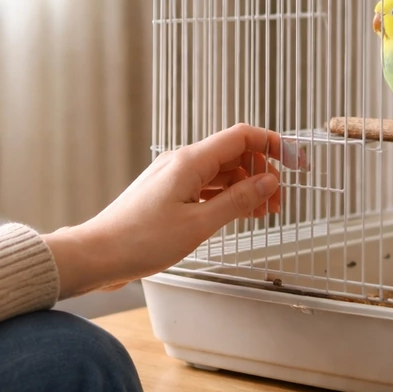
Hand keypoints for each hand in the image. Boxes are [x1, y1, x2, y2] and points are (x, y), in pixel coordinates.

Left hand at [43, 123, 307, 298]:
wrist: (98, 254)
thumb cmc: (139, 240)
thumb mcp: (198, 224)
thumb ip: (237, 201)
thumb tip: (269, 182)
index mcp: (190, 162)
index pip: (241, 136)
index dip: (272, 144)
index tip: (294, 160)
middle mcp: (181, 162)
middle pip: (234, 153)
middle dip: (261, 172)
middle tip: (277, 201)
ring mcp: (173, 177)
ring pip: (220, 172)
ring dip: (244, 187)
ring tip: (261, 213)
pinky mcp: (167, 193)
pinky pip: (205, 185)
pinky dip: (225, 196)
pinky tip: (234, 214)